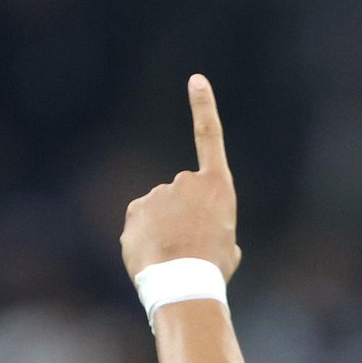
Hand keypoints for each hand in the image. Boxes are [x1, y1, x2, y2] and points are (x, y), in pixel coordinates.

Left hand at [121, 75, 242, 280]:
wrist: (184, 282)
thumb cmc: (213, 268)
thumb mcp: (227, 246)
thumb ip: (213, 228)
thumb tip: (197, 234)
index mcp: (217, 187)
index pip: (210, 138)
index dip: (204, 108)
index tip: (196, 81)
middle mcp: (184, 181)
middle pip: (182, 195)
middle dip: (183, 216)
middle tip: (192, 246)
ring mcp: (157, 194)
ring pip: (159, 211)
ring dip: (164, 230)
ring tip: (174, 256)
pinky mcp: (134, 211)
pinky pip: (140, 225)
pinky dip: (146, 240)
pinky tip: (155, 258)